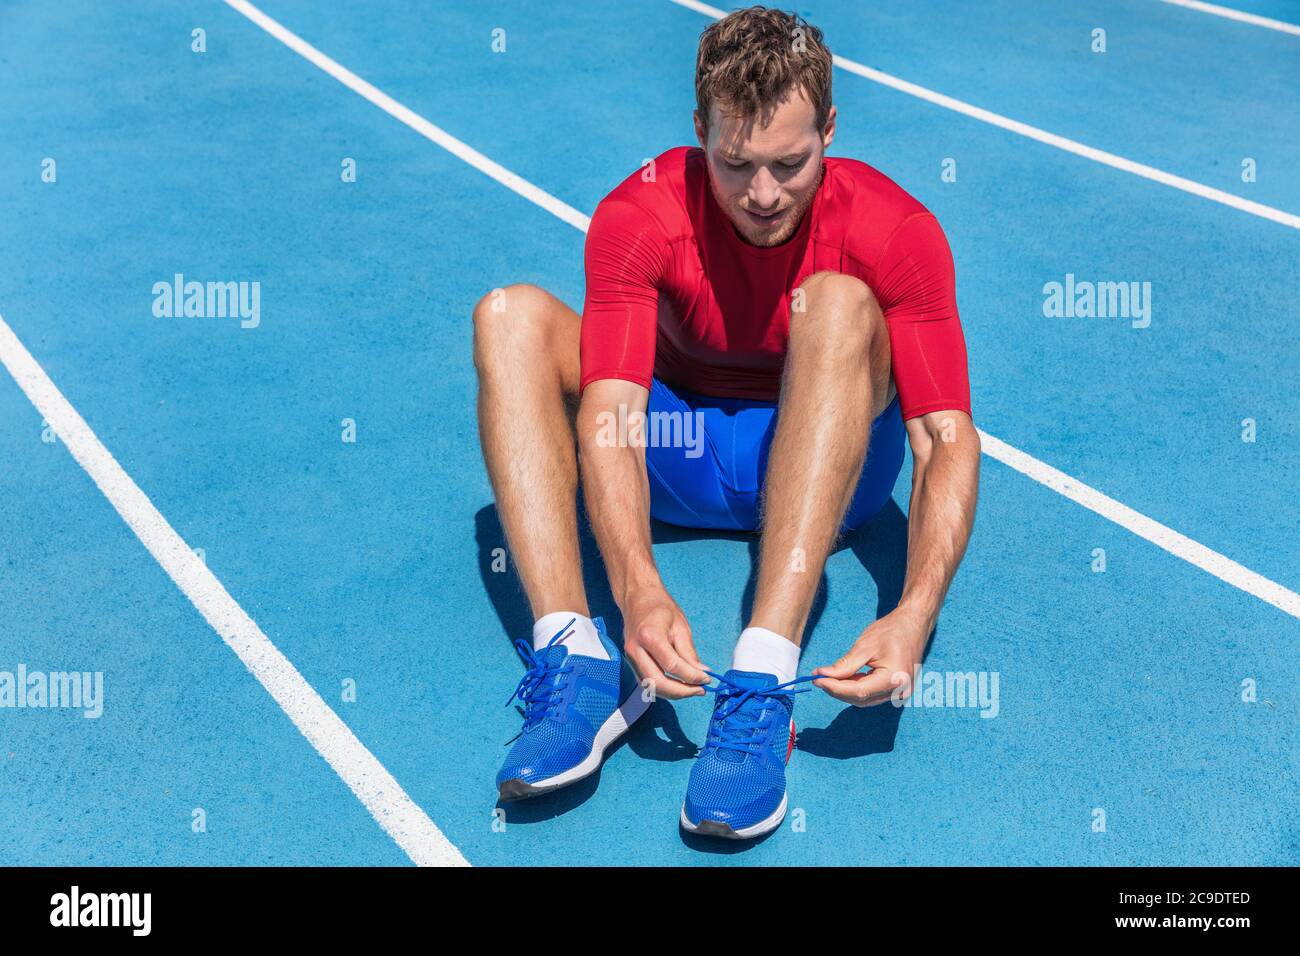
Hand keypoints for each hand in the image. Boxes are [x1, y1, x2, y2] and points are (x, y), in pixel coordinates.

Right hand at [621, 585, 709, 698]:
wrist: (637, 597)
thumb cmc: (659, 607)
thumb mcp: (681, 626)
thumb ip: (689, 652)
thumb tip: (701, 672)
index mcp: (650, 637)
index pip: (672, 666)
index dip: (692, 677)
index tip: (706, 679)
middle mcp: (636, 650)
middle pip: (658, 682)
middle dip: (682, 692)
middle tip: (700, 690)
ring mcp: (630, 657)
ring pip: (650, 686)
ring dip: (672, 693)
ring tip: (691, 689)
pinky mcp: (630, 661)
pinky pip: (646, 681)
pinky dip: (663, 687)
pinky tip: (677, 685)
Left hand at [811, 606, 930, 706]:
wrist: (914, 624)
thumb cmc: (891, 631)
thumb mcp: (865, 645)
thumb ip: (845, 664)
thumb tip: (823, 675)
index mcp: (894, 679)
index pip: (858, 691)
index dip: (834, 688)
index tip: (816, 679)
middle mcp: (900, 691)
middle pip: (861, 698)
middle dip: (837, 690)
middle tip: (818, 677)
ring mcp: (901, 693)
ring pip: (865, 699)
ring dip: (845, 690)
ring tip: (830, 676)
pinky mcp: (898, 690)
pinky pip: (872, 695)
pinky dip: (856, 688)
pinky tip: (846, 677)